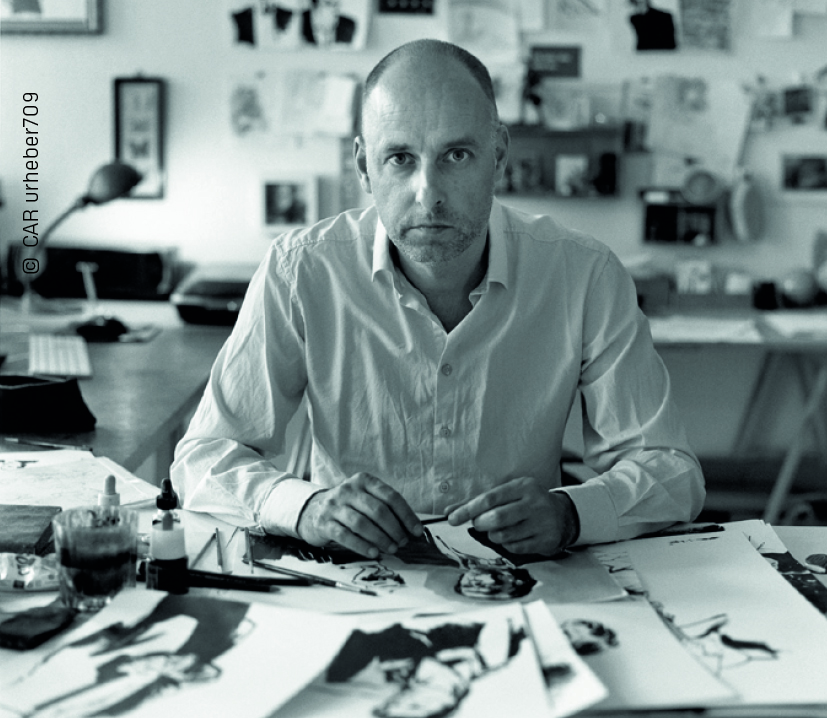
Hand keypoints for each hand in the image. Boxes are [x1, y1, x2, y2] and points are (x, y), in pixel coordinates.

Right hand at [297, 472, 422, 558]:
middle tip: (403, 542)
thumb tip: (410, 528)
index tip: (416, 531)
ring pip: (362, 523)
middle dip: (394, 529)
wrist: (313, 510)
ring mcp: (334, 505)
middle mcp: (348, 489)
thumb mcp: (365, 498)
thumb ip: (385, 508)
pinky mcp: (324, 522)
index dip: (406, 515)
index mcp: (363, 480)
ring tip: (391, 548)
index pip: (390, 496)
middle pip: (377, 510)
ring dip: (380, 538)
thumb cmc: (348, 506)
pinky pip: (345, 536)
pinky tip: (373, 552)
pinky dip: (362, 545)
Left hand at [446, 477, 578, 555]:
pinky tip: (513, 537)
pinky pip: (515, 547)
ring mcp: (542, 522)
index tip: (452, 519)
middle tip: (478, 525)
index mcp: (523, 486)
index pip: (489, 498)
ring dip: (493, 536)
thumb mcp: (507, 495)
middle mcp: (534, 502)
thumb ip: (478, 502)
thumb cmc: (526, 503)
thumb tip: (448, 512)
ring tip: (497, 530)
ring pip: (504, 535)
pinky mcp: (546, 540)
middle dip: (480, 524)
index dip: (468, 509)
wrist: (563, 515)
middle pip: (496, 518)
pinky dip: (507, 545)